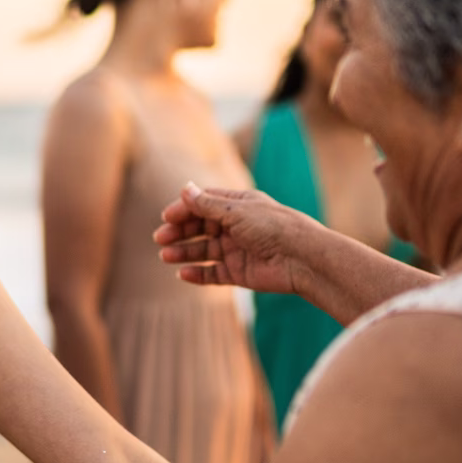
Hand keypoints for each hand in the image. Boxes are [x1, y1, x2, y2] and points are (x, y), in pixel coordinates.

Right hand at [154, 182, 315, 293]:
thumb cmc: (272, 227)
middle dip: (180, 232)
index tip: (166, 217)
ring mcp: (237, 250)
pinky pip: (213, 273)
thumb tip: (185, 188)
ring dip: (184, 252)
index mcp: (238, 205)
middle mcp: (236, 227)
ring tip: (166, 256)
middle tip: (161, 239)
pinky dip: (198, 274)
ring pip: (204, 251)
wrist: (301, 258)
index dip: (184, 210)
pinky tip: (183, 273)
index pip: (204, 204)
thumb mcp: (236, 211)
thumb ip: (207, 204)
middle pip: (201, 228)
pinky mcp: (240, 272)